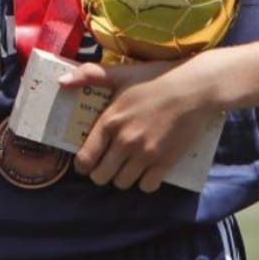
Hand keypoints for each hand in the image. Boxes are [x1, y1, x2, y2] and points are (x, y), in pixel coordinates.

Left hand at [61, 58, 217, 191]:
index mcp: (110, 122)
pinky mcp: (166, 162)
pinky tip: (149, 170)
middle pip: (101, 177)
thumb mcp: (124, 72)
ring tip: (130, 166)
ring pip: (122, 183)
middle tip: (111, 163)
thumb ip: (91, 75)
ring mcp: (145, 154)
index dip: (84, 164)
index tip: (90, 160)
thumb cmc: (159, 78)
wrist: (198, 88)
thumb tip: (60, 81)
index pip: (85, 159)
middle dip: (103, 172)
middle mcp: (124, 142)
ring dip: (124, 177)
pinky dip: (146, 182)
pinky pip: (147, 187)